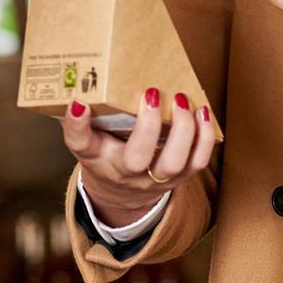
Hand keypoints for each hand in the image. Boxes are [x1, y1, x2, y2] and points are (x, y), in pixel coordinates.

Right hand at [59, 88, 215, 226]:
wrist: (121, 190)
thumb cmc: (105, 154)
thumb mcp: (87, 138)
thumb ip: (81, 120)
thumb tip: (78, 97)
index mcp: (97, 157)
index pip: (82, 143)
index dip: (78, 124)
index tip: (80, 103)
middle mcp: (125, 172)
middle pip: (136, 159)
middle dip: (148, 126)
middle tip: (152, 92)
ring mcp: (155, 179)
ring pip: (173, 163)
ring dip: (183, 129)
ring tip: (182, 100)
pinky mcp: (179, 177)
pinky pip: (197, 162)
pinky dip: (204, 137)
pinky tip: (202, 112)